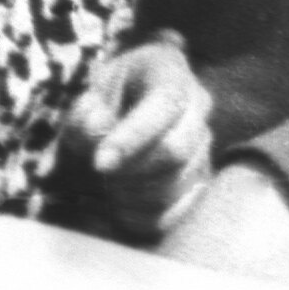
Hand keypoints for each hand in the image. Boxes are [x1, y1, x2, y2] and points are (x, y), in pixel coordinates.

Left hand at [57, 36, 211, 244]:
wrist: (128, 103)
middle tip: (101, 171)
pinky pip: (180, 210)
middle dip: (131, 170)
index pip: (165, 104)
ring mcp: (204, 144)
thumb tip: (96, 131)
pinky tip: (123, 204)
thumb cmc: (107, 100)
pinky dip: (146, 216)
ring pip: (178, 183)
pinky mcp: (199, 178)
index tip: (99, 163)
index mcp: (171, 74)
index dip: (133, 137)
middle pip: (177, 150)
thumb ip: (84, 114)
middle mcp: (198, 107)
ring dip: (135, 193)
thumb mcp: (89, 96)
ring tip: (110, 184)